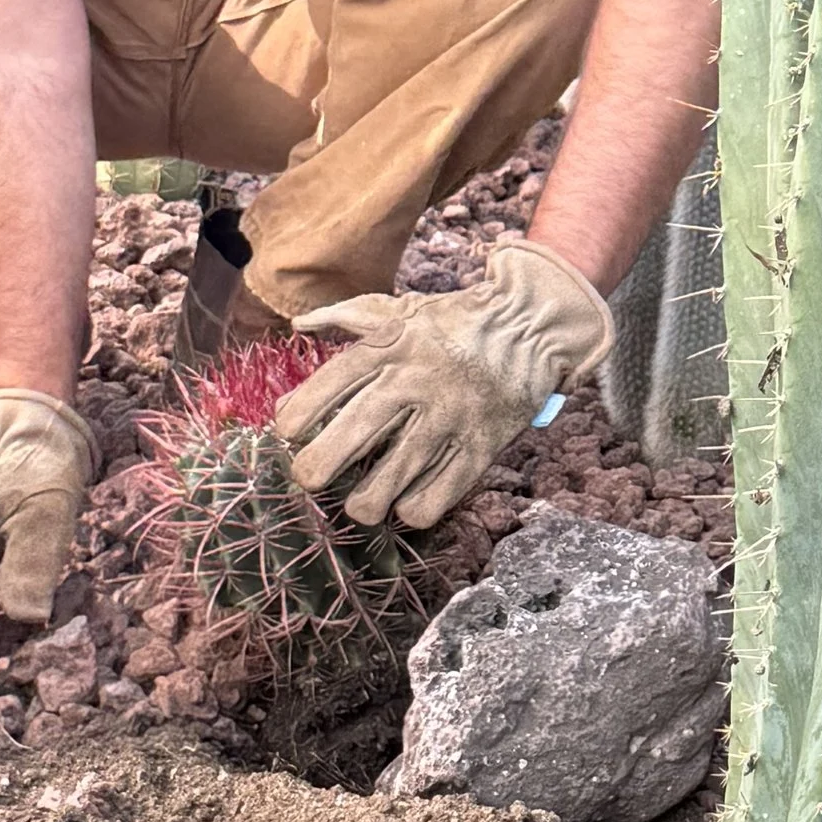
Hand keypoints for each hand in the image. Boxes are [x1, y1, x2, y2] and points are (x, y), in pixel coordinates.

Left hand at [274, 240, 612, 528]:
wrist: (531, 326)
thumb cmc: (454, 322)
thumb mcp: (399, 309)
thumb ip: (345, 317)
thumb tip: (299, 324)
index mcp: (388, 348)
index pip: (324, 390)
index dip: (294, 420)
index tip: (291, 433)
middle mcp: (413, 384)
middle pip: (347, 440)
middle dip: (314, 470)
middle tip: (309, 479)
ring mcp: (448, 419)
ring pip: (387, 483)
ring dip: (362, 503)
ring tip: (361, 502)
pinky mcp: (480, 448)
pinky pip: (434, 500)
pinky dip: (411, 511)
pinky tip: (407, 503)